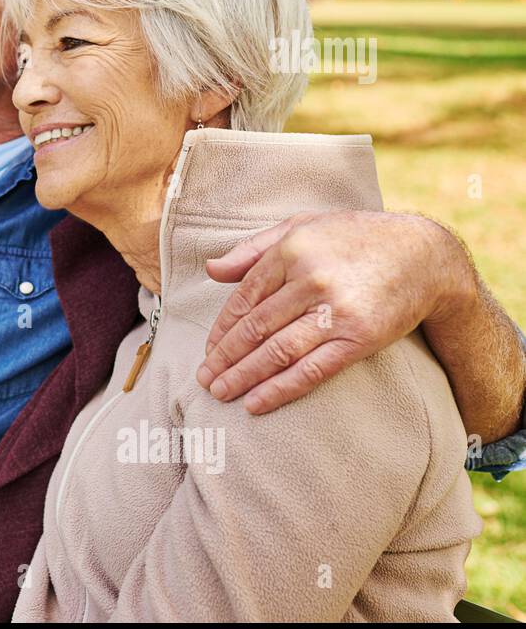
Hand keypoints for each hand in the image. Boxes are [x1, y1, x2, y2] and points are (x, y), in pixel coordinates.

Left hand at [195, 211, 462, 413]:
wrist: (424, 255)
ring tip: (220, 393)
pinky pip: (312, 370)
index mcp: (291, 251)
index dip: (222, 329)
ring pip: (277, 351)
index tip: (208, 350)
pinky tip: (256, 403)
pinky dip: (280, 389)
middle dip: (224, 357)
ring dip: (243, 376)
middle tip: (204, 379)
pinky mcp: (359, 338)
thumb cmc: (354, 238)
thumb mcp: (301, 226)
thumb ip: (253, 249)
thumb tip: (211, 270)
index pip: (243, 298)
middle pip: (255, 328)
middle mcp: (310, 281)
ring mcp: (335, 311)